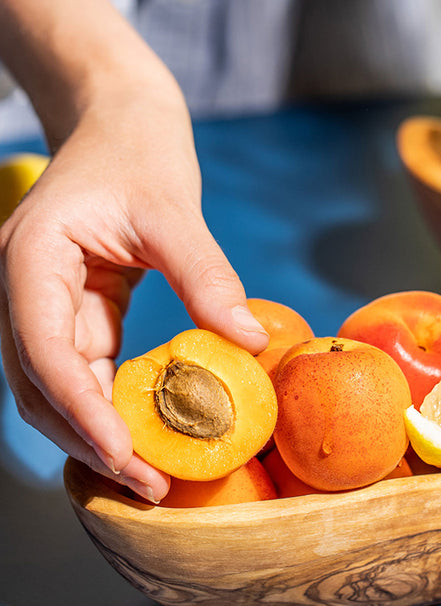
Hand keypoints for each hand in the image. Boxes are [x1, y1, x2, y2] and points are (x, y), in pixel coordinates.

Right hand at [0, 0, 268, 501]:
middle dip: (90, 439)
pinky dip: (112, 402)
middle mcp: (25, 287)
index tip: (127, 456)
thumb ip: (207, 277)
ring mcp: (47, 300)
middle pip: (41, 384)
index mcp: (31, 260)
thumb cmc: (139, 151)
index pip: (44, 352)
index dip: (83, 412)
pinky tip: (150, 428)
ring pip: (58, 384)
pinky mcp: (78, 306)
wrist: (121, 120)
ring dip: (98, 430)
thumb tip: (249, 345)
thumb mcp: (173, 210)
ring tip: (151, 472)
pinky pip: (86, 365)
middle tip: (150, 484)